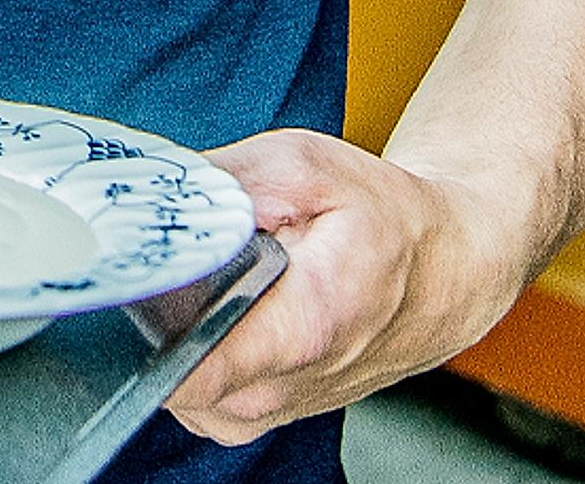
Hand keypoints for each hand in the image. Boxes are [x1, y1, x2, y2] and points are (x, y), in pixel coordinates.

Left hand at [166, 129, 524, 443]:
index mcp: (296, 331)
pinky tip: (224, 307)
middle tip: (186, 257)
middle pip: (163, 363)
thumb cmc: (385, 221)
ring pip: (172, 378)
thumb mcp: (305, 169)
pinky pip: (193, 388)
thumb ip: (220, 183)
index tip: (138, 275)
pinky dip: (195, 345)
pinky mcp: (259, 416)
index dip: (141, 317)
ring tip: (217, 280)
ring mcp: (267, 411)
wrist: (445, 270)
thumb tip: (151, 197)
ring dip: (176, 326)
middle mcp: (279, 389)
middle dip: (154, 306)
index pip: (185, 367)